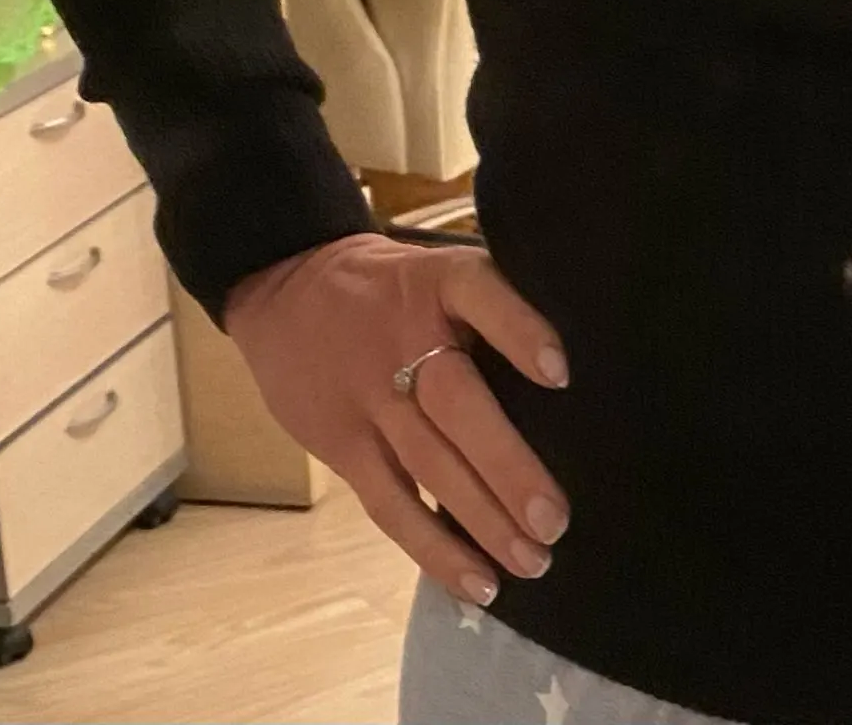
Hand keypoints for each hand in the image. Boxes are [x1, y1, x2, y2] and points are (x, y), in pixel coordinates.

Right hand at [224, 233, 570, 604]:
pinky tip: (477, 581)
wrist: (285, 286)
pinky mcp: (342, 446)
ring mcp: (369, 399)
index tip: (560, 372)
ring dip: (482, 521)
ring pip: (428, 466)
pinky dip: (433, 549)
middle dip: (507, 466)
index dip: (519, 332)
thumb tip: (567, 370)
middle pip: (457, 405)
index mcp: (436, 285)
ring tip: (533, 561)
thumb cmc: (391, 288)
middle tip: (555, 518)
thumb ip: (489, 307)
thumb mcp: (436, 270)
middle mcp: (404, 342)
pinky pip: (391, 504)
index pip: (480, 296)